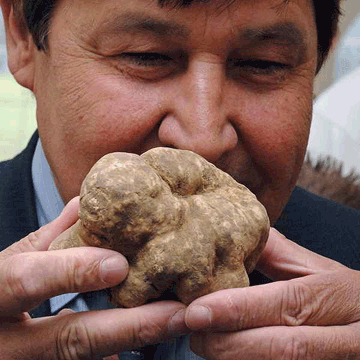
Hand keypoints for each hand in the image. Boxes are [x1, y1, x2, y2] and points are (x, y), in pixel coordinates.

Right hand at [0, 197, 187, 358]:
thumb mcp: (10, 262)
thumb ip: (48, 239)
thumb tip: (83, 204)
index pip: (27, 280)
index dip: (72, 272)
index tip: (119, 265)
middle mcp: (7, 342)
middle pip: (71, 339)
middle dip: (131, 326)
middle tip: (178, 311)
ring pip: (86, 358)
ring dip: (137, 340)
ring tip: (179, 322)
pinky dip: (119, 352)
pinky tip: (153, 336)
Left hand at [185, 228, 359, 359]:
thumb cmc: (346, 295)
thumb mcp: (318, 269)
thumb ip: (277, 253)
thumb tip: (234, 238)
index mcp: (338, 296)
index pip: (285, 303)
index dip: (237, 309)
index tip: (195, 311)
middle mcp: (345, 337)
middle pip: (281, 347)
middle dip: (227, 343)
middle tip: (189, 329)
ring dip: (233, 359)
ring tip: (201, 341)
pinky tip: (226, 356)